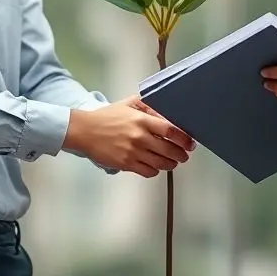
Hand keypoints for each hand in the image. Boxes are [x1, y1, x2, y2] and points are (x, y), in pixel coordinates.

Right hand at [63, 96, 195, 177]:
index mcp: (142, 120)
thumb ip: (149, 105)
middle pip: (169, 150)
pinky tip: (155, 166)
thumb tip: (166, 112)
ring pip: (161, 163)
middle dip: (181, 154)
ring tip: (173, 161)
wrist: (85, 131)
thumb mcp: (129, 103)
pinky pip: (148, 172)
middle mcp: (140, 137)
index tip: (190, 143)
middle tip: (185, 154)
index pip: (171, 131)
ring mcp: (133, 152)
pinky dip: (155, 170)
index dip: (184, 139)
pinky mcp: (126, 164)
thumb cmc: (108, 116)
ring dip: (170, 164)